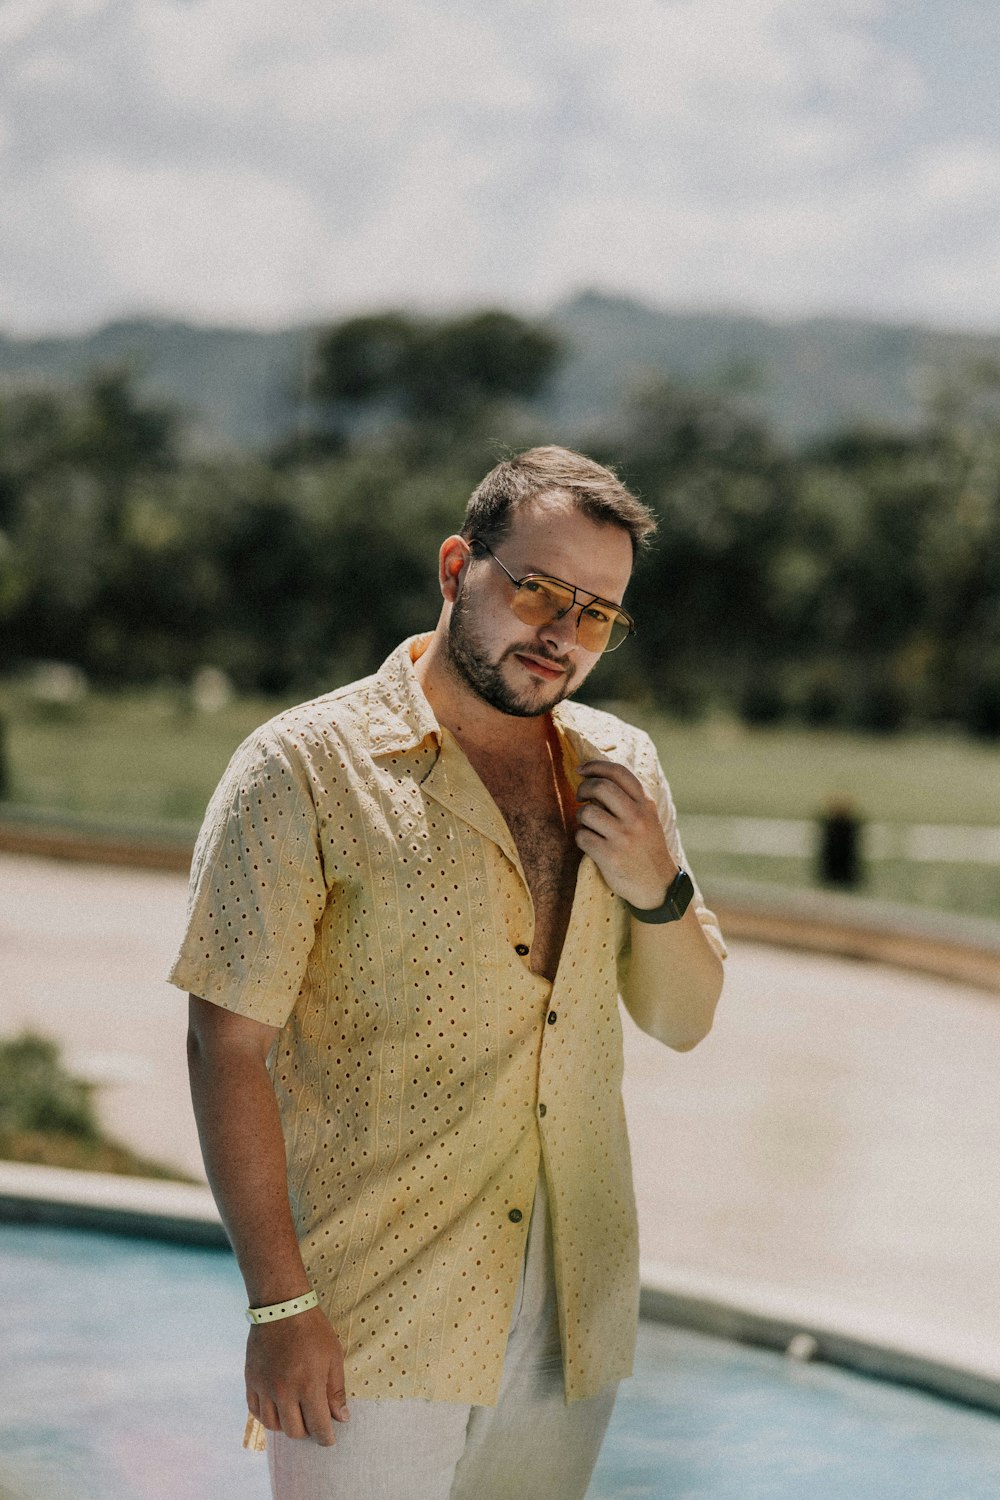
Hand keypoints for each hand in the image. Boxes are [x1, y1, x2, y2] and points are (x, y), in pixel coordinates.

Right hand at [246, 1306, 348, 1445]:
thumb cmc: (313, 1330)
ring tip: (295, 1412)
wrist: (281, 1307)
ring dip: (287, 1424)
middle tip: (313, 1420)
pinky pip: (256, 1412)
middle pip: (294, 1431)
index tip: (329, 1438)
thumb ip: (336, 1390)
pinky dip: (267, 1415)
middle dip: (307, 1431)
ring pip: (273, 1425)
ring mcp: (264, 1388)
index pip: (317, 1427)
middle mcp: (284, 1392)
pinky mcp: (251, 1381)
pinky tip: (277, 1406)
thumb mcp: (333, 1357)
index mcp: (308, 1386)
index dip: (326, 1437)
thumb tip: (341, 1417)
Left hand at [574, 760, 676, 910]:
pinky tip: (590, 843)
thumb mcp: (647, 818)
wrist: (657, 886)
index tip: (581, 769)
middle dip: (583, 788)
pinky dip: (581, 838)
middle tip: (580, 796)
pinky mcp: (610, 856)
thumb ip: (628, 798)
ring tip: (588, 824)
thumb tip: (594, 777)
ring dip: (580, 816)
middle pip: (600, 787)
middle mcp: (636, 817)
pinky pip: (582, 837)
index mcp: (645, 804)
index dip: (595, 766)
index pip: (619, 772)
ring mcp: (623, 837)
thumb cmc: (645, 847)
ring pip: (586, 812)